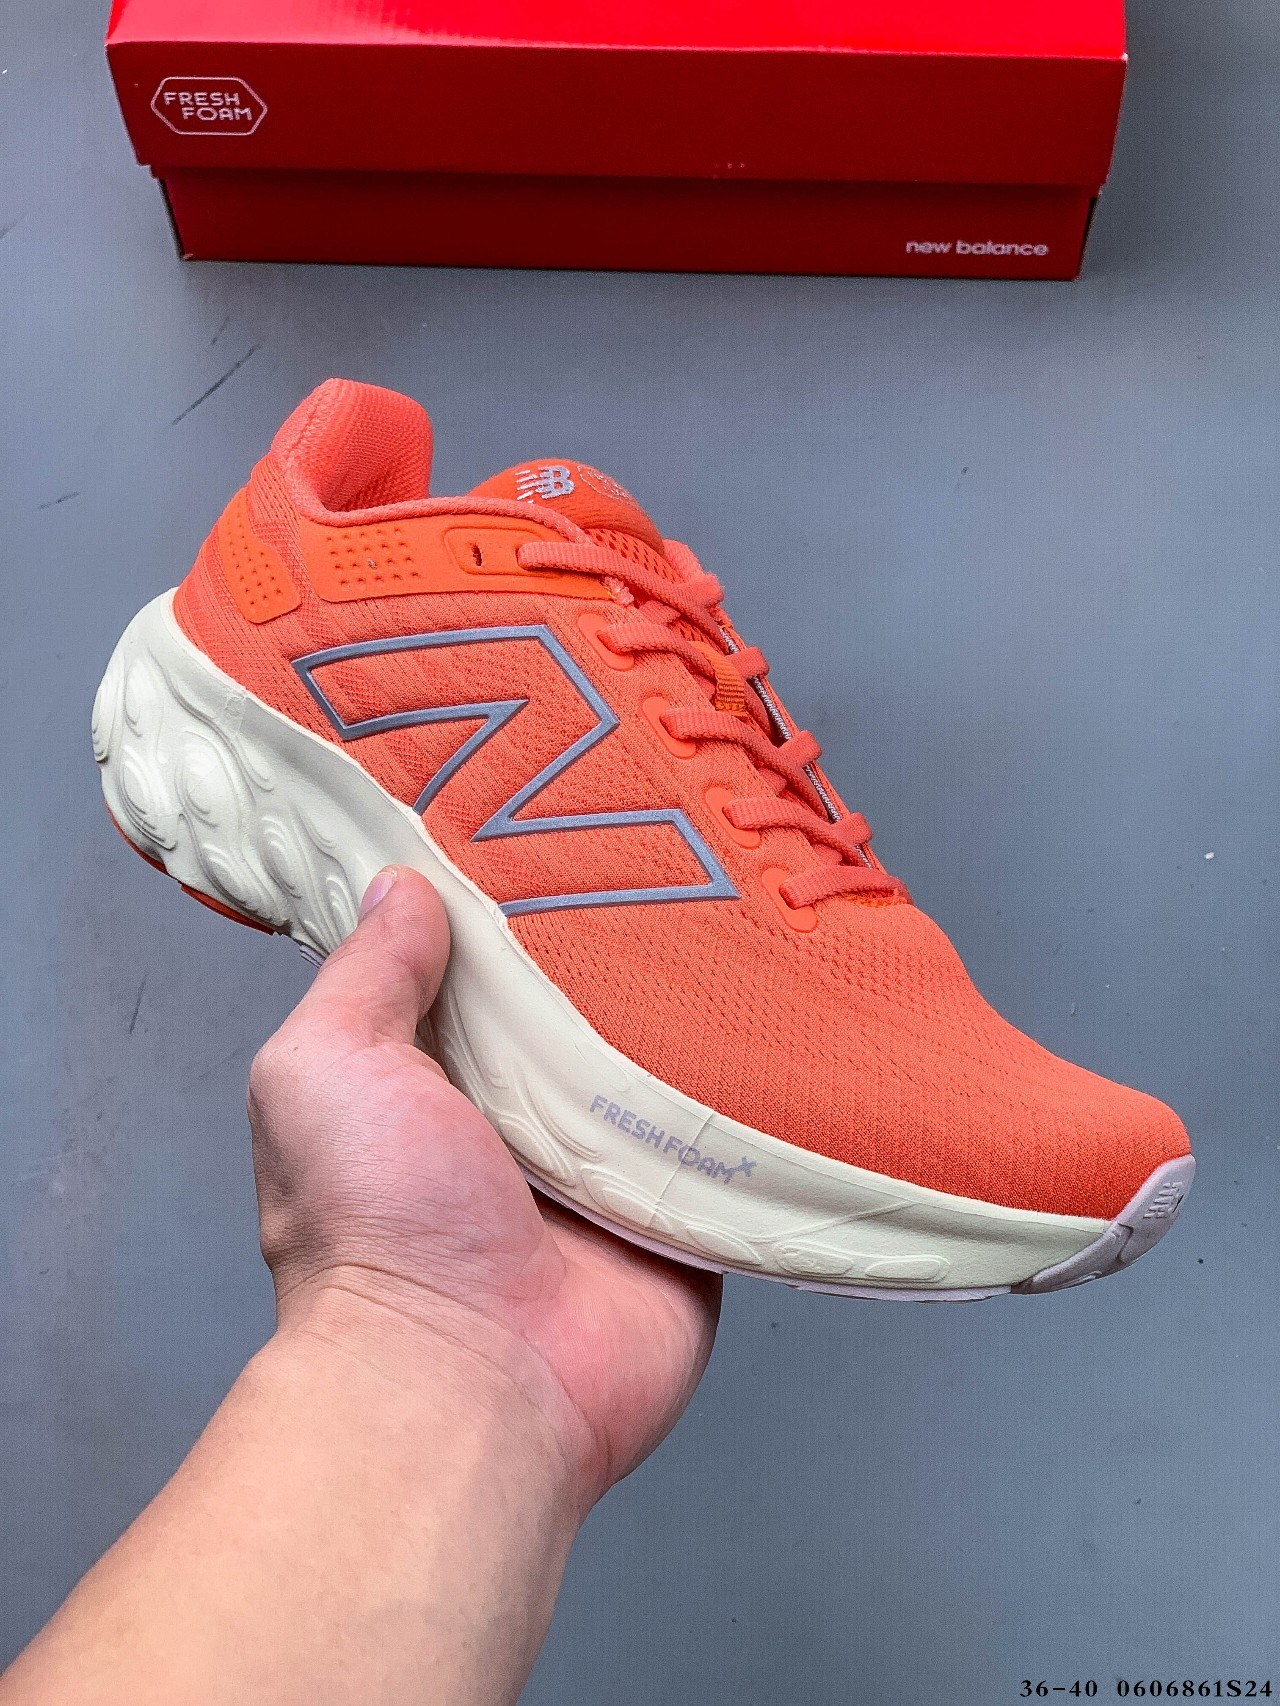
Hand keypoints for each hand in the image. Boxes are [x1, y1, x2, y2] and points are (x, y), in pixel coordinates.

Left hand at [247, 866, 720, 1507]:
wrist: (472, 1381)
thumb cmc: (377, 1231)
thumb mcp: (328, 1070)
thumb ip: (366, 978)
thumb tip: (401, 888)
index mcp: (432, 1086)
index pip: (478, 974)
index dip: (505, 910)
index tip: (553, 829)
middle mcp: (519, 1124)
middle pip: (581, 1010)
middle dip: (614, 949)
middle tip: (673, 855)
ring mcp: (605, 1170)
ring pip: (660, 1065)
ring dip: (690, 1015)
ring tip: (742, 909)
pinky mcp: (683, 1214)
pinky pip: (725, 1136)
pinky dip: (750, 1093)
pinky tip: (786, 1018)